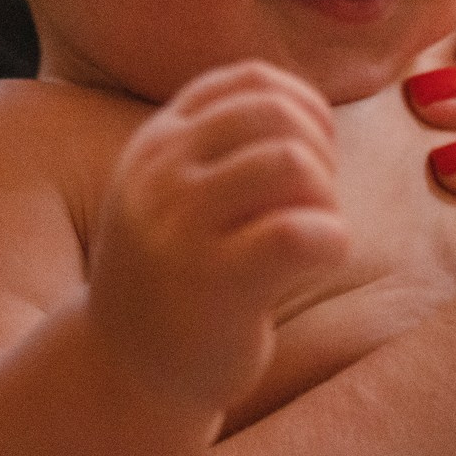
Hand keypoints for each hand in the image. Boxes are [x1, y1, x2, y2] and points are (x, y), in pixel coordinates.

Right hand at [89, 62, 350, 405]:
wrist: (123, 374)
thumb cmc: (174, 282)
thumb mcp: (174, 196)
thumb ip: (217, 147)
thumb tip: (303, 103)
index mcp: (157, 144)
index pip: (251, 81)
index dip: (304, 108)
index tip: (311, 158)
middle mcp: (161, 176)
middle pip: (276, 114)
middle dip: (320, 152)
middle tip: (315, 204)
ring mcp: (183, 228)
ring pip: (292, 162)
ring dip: (327, 197)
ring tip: (313, 236)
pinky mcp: (215, 284)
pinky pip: (301, 231)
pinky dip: (333, 239)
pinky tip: (319, 260)